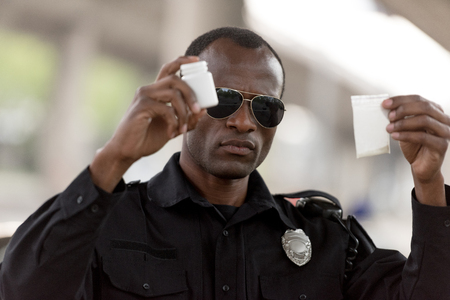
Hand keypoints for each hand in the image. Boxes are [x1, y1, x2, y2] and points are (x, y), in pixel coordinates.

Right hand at [90, 56, 206, 191]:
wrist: (127, 151)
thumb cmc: (147, 138)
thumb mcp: (173, 128)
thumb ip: (187, 120)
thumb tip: (204, 110)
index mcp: (155, 92)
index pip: (168, 69)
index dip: (183, 62)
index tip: (197, 60)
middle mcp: (148, 90)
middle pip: (175, 79)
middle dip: (191, 93)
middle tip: (198, 109)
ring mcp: (143, 97)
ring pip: (173, 94)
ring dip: (184, 112)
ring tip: (183, 129)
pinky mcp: (141, 107)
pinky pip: (166, 109)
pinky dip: (174, 122)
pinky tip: (171, 134)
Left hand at [383, 95, 449, 205]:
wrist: (422, 167)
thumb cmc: (414, 146)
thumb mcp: (405, 128)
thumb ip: (401, 117)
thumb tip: (387, 108)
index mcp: (435, 111)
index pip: (418, 99)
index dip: (401, 100)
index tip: (385, 104)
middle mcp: (443, 119)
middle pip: (424, 106)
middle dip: (403, 109)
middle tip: (389, 116)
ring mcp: (445, 132)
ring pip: (424, 120)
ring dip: (403, 123)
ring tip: (389, 128)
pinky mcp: (442, 145)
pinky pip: (423, 137)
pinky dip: (406, 135)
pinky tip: (394, 136)